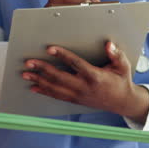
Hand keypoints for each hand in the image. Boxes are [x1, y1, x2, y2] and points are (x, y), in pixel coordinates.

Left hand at [21, 41, 148, 120]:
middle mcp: (83, 87)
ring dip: (38, 80)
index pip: (75, 64)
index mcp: (94, 77)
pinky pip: (57, 96)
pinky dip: (44, 91)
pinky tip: (33, 87)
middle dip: (43, 69)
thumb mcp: (123, 66)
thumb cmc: (121, 81)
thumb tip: (108, 44)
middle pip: (59, 77)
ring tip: (25, 74)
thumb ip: (116, 54)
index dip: (62, 56)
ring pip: (55, 88)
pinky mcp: (74, 100)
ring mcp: (78, 95)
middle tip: (29, 62)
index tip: (50, 48)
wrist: (122, 102)